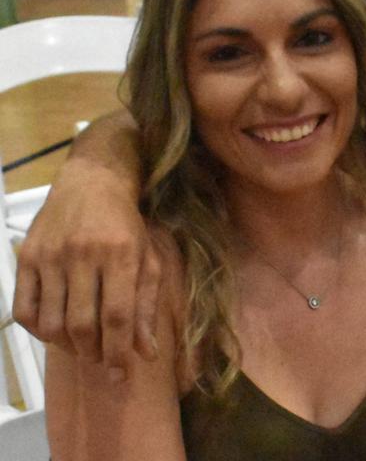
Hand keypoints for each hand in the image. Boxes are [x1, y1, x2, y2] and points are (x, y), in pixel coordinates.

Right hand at [13, 174, 160, 379]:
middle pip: (82, 323)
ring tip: (82, 347)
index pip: (117, 316)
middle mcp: (82, 255)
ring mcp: (50, 256)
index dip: (118, 352)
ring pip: (52, 322)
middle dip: (93, 352)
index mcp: (120, 254)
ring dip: (68, 346)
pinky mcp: (25, 258)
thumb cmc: (127, 225)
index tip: (121, 375)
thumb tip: (146, 353)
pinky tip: (55, 331)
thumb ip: (147, 306)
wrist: (92, 183)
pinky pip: (24, 309)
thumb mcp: (148, 259)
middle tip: (101, 359)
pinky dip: (38, 331)